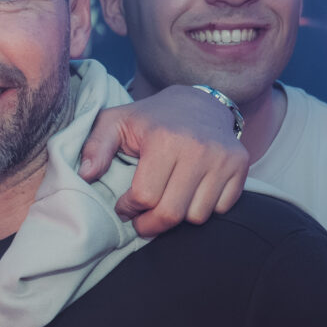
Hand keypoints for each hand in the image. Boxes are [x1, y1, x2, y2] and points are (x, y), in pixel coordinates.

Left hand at [78, 84, 248, 235]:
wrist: (199, 102)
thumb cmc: (151, 119)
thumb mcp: (115, 122)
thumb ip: (95, 147)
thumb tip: (85, 175)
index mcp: (165, 140)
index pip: (144, 198)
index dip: (128, 209)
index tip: (124, 205)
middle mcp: (199, 149)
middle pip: (171, 213)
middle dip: (150, 224)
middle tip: (141, 220)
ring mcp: (224, 158)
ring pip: (197, 216)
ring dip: (178, 217)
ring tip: (166, 201)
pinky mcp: (241, 165)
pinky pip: (221, 209)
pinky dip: (204, 208)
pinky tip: (190, 193)